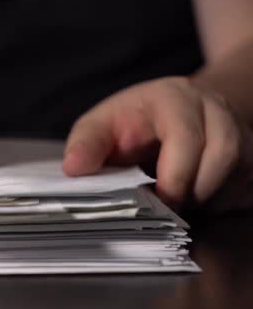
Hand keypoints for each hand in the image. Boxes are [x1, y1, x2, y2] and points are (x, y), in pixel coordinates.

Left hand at [63, 76, 252, 210]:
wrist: (176, 112)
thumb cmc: (132, 122)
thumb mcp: (101, 125)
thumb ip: (87, 144)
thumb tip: (74, 168)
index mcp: (174, 98)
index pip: (186, 135)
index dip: (174, 175)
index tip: (159, 201)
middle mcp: (214, 108)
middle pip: (223, 154)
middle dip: (194, 190)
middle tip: (169, 210)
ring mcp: (240, 128)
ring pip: (241, 171)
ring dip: (211, 199)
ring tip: (181, 206)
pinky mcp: (252, 152)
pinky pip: (248, 185)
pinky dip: (224, 202)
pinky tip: (199, 203)